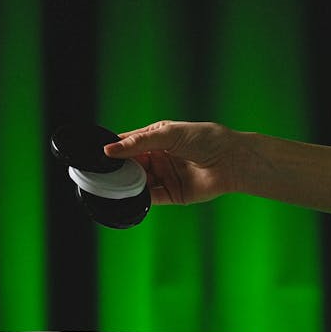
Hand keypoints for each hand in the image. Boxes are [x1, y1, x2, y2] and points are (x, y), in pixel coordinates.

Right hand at [103, 120, 239, 204]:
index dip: (114, 148)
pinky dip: (139, 197)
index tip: (99, 154)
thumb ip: (139, 143)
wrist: (231, 161)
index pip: (128, 143)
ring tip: (115, 185)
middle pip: (130, 165)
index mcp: (156, 138)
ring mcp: (164, 176)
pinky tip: (131, 195)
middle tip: (103, 173)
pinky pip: (150, 197)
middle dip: (118, 169)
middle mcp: (158, 157)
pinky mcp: (171, 194)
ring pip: (138, 182)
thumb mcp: (169, 134)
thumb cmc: (206, 139)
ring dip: (127, 184)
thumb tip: (110, 149)